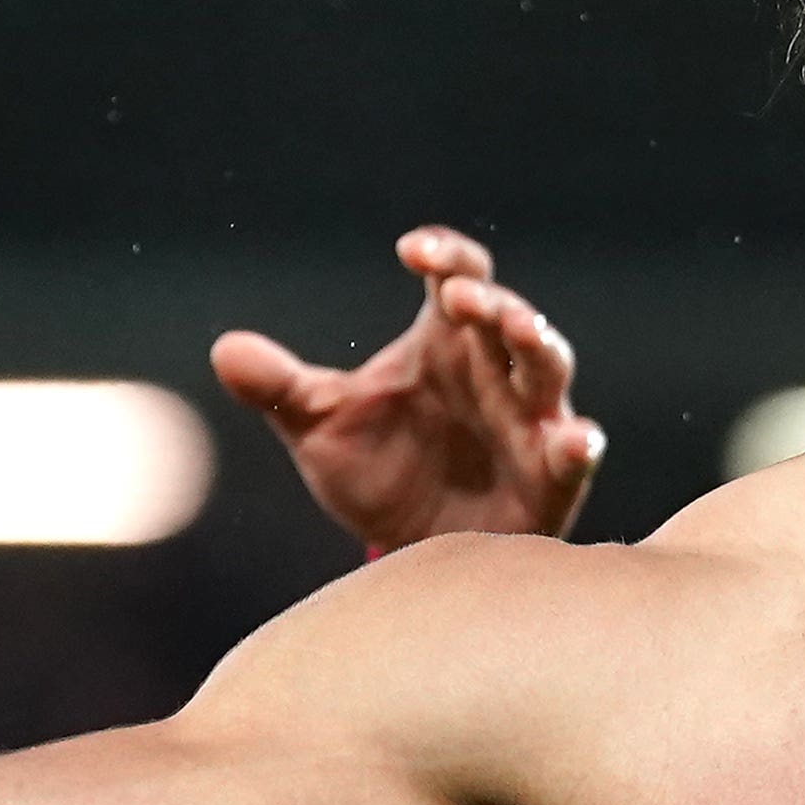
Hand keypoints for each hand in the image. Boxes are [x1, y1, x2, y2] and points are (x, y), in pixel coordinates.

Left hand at [213, 226, 603, 549]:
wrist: (403, 553)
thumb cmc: (374, 472)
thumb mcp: (318, 428)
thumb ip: (280, 389)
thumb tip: (226, 351)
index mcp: (444, 342)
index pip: (457, 276)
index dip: (444, 255)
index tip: (410, 251)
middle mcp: (493, 372)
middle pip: (507, 317)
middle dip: (491, 302)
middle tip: (460, 296)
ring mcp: (527, 422)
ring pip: (549, 371)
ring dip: (539, 346)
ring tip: (521, 330)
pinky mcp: (548, 478)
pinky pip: (572, 455)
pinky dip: (578, 446)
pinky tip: (574, 441)